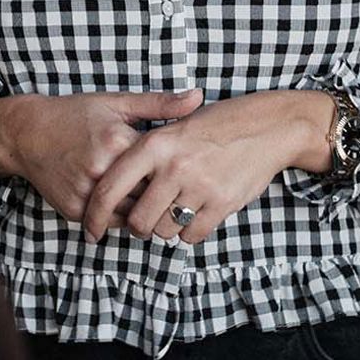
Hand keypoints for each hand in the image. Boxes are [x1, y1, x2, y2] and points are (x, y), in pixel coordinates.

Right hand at [0, 89, 204, 224]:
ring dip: (141, 210)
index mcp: (118, 141)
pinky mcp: (74, 209)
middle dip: (160, 194)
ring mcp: (85, 192)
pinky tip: (123, 203)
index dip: (174, 172)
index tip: (181, 169)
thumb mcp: (116, 103)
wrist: (27, 133)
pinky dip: (119, 217)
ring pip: (130, 215)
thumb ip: (160, 104)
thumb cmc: (75, 115)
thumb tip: (199, 97)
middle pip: (148, 196)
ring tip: (149, 199)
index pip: (163, 169)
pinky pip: (108, 224)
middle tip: (169, 190)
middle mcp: (101, 169)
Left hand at [82, 90, 332, 245]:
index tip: (90, 230)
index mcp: (155, 144)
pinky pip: (192, 235)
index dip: (94, 215)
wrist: (268, 127)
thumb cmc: (218, 124)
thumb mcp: (175, 125)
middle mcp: (173, 167)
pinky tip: (193, 215)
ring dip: (164, 229)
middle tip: (142, 221)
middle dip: (136, 226)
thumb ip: (147, 151)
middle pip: (137, 220)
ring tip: (172, 211)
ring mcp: (199, 186)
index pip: (110, 189)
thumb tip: (117, 184)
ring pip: (164, 231)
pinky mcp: (222, 204)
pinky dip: (188, 232)